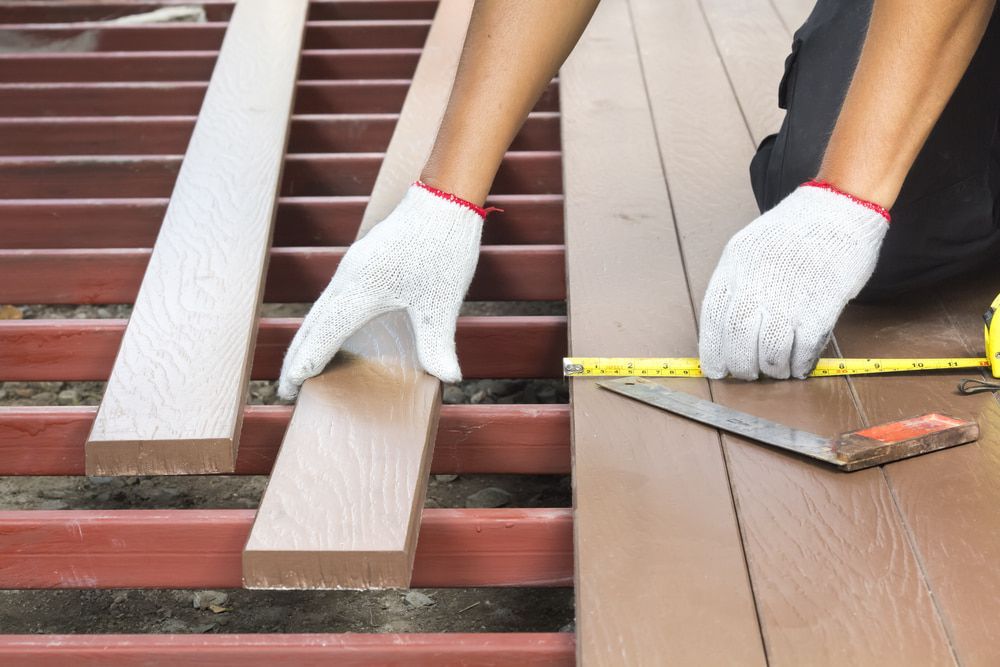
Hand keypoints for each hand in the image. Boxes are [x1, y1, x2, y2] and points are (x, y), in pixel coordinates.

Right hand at [277, 182, 485, 398]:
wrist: (443, 198)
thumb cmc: (442, 248)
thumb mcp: (442, 302)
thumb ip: (438, 343)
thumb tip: (449, 378)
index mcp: (360, 293)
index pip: (323, 337)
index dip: (305, 365)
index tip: (290, 389)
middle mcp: (348, 281)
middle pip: (312, 326)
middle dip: (297, 359)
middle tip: (286, 390)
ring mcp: (353, 269)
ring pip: (320, 310)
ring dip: (307, 339)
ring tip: (301, 366)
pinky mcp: (363, 262)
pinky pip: (332, 298)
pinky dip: (322, 321)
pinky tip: (331, 329)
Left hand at [699, 181, 888, 379]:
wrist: (838, 208)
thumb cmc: (794, 230)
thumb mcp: (749, 247)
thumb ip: (736, 282)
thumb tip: (726, 326)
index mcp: (735, 267)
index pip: (714, 321)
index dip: (713, 351)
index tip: (716, 368)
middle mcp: (757, 284)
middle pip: (738, 341)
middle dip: (741, 366)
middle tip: (746, 374)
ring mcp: (789, 297)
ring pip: (770, 353)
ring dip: (771, 370)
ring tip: (774, 371)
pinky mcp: (820, 307)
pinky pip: (803, 349)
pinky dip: (798, 364)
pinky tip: (797, 366)